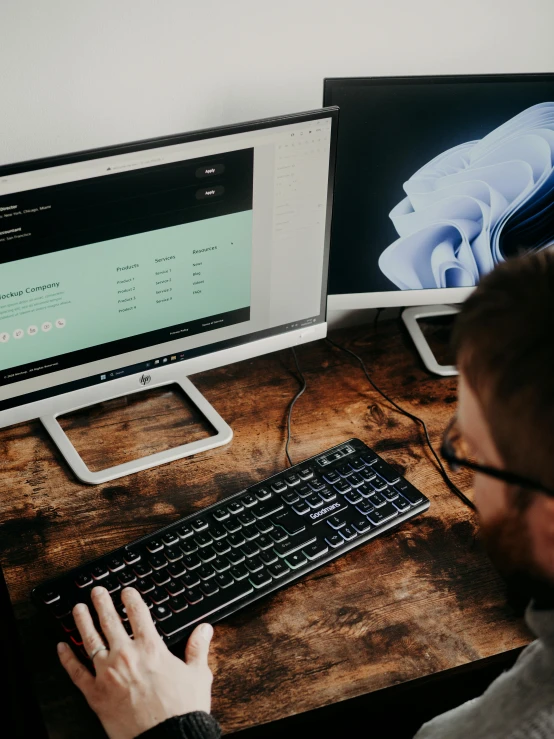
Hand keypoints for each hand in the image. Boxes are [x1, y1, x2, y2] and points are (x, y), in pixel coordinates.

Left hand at [57, 586, 213, 738]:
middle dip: (102, 603)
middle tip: (96, 592)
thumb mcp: (198, 674)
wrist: (166, 738)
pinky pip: (76, 672)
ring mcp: (107, 674)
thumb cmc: (182, 709)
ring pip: (90, 640)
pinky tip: (62, 647)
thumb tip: (205, 629)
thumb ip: (198, 648)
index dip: (131, 599)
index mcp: (151, 648)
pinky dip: (67, 658)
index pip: (138, 614)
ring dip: (83, 622)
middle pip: (110, 621)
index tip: (126, 591)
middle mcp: (126, 656)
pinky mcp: (95, 694)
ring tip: (78, 609)